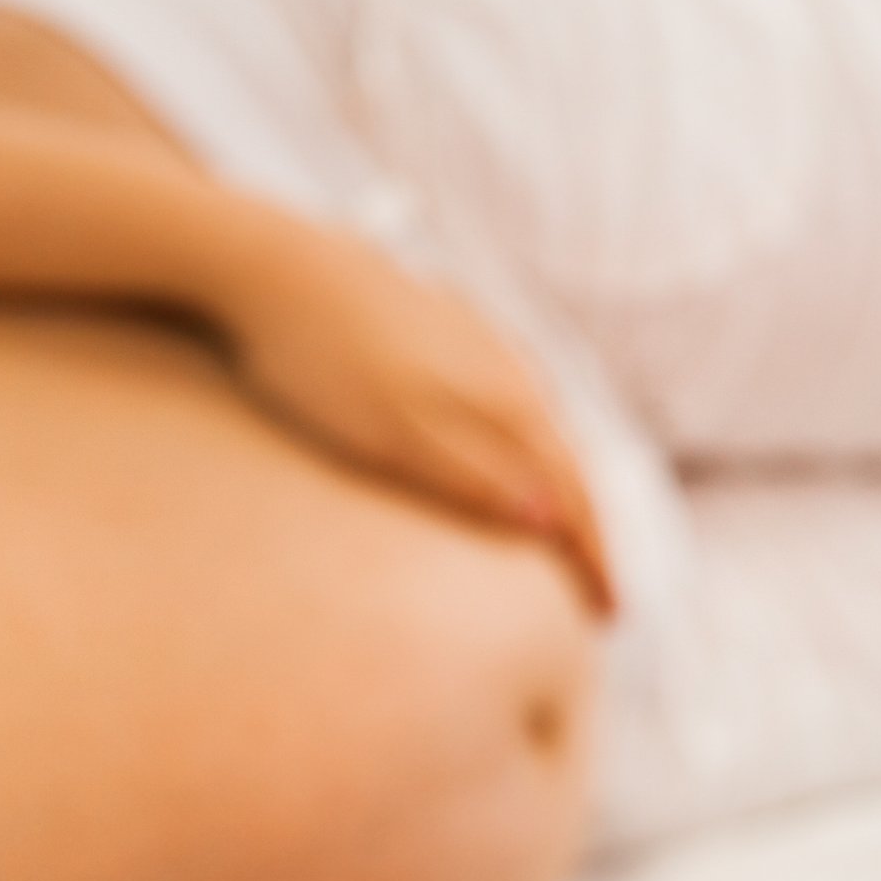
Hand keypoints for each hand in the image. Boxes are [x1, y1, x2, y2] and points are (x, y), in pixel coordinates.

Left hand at [218, 230, 613, 613]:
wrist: (271, 264)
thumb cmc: (323, 363)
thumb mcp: (394, 437)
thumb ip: (475, 479)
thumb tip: (553, 521)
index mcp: (509, 404)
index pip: (573, 498)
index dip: (594, 559)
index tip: (609, 615)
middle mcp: (513, 370)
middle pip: (571, 465)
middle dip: (589, 531)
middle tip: (599, 592)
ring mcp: (483, 342)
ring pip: (544, 429)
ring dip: (562, 485)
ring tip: (566, 530)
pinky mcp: (449, 326)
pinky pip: (513, 399)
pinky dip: (528, 442)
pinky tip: (514, 446)